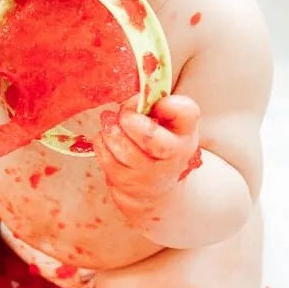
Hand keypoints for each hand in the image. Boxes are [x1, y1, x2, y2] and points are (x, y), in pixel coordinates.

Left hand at [93, 95, 201, 215]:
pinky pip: (104, 154)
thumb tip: (139, 100)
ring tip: (115, 126)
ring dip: (111, 129)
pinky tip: (111, 141)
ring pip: (120, 143)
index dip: (169, 104)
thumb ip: (163, 106)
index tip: (158, 104)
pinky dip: (102, 142)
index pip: (186, 113)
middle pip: (147, 133)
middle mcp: (172, 157)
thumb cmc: (163, 145)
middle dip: (129, 117)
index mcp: (186, 135)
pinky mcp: (125, 182)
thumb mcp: (174, 126)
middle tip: (126, 113)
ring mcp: (147, 173)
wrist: (156, 187)